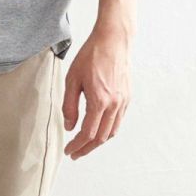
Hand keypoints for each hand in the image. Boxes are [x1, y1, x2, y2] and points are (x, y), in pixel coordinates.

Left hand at [62, 25, 131, 158]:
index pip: (88, 133)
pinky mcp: (127, 97)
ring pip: (111, 131)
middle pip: (101, 137)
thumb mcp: (72, 80)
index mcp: (100, 100)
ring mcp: (123, 101)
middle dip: (87, 148)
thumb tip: (69, 126)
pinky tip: (98, 130)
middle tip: (75, 153)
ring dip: (98, 142)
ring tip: (85, 145)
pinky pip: (118, 121)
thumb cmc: (91, 56)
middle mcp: (114, 104)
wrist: (113, 41)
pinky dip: (107, 130)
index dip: (77, 145)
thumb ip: (69, 106)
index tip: (69, 151)